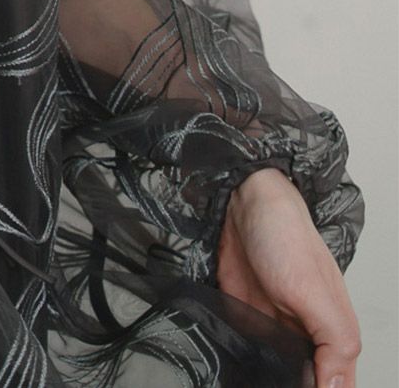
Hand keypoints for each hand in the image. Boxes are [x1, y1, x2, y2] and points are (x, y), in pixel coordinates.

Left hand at [217, 166, 361, 386]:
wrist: (242, 201)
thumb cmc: (285, 235)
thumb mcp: (315, 291)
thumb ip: (334, 342)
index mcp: (334, 334)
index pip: (336, 384)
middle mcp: (306, 334)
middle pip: (304, 381)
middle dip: (290, 386)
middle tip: (270, 383)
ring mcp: (274, 328)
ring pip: (274, 371)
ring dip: (264, 377)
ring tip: (250, 378)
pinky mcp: (244, 318)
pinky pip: (246, 350)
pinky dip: (240, 360)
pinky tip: (235, 367)